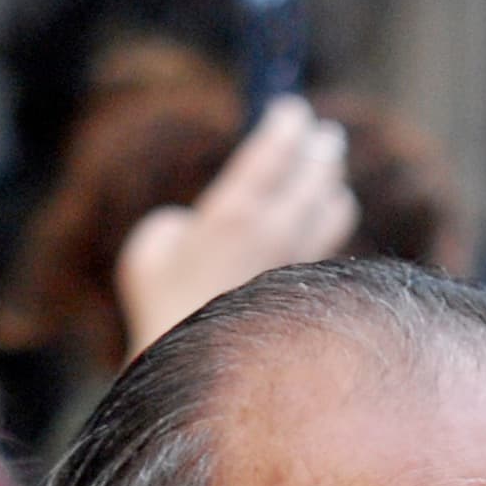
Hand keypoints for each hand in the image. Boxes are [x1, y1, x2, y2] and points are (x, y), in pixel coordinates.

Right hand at [115, 100, 358, 358]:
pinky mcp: (306, 290)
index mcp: (232, 214)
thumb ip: (180, 221)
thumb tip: (200, 223)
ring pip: (335, 211)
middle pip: (316, 175)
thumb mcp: (151, 249)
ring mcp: (295, 265)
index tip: (292, 109)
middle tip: (324, 137)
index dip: (286, 125)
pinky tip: (326, 216)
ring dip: (332, 187)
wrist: (199, 375)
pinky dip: (330, 224)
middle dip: (321, 150)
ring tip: (329, 175)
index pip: (272, 153)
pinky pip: (330, 245)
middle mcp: (273, 235)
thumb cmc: (161, 309)